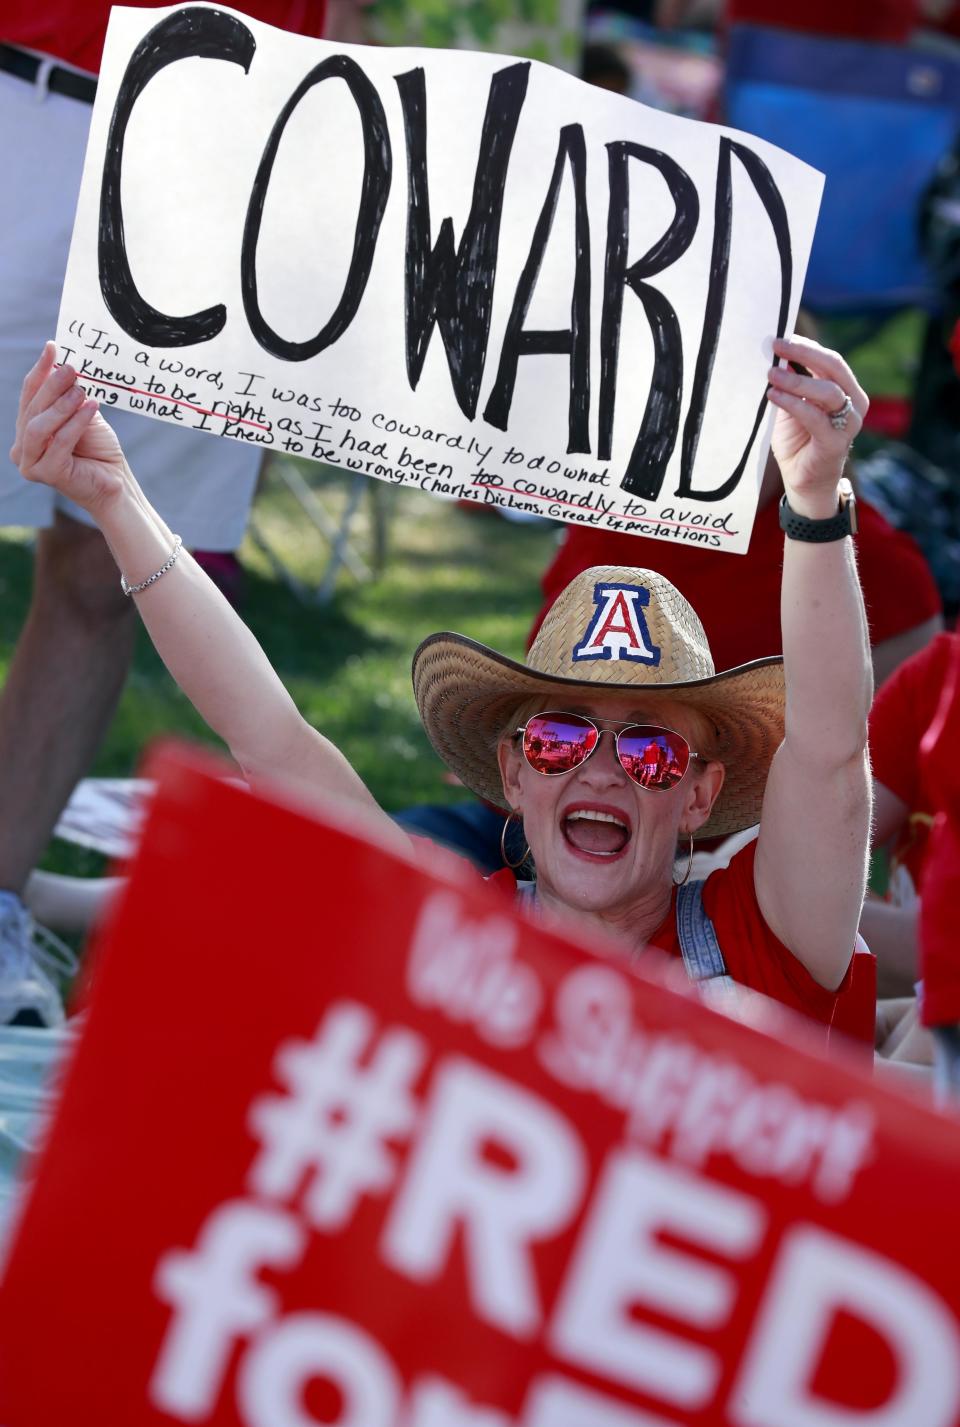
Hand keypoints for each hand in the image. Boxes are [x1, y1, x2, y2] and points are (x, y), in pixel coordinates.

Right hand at [11, 343, 129, 515]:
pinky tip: (91, 407)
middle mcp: (23, 448)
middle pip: (32, 409)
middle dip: (51, 386)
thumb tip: (64, 362)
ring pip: (38, 426)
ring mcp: (31, 463)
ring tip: (81, 391)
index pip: (29, 395)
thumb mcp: (82, 415)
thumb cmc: (99, 449)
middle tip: (70, 369)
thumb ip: (69, 395)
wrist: (116, 482)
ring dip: (60, 406)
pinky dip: (75, 423)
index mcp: (27, 430)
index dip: (40, 371)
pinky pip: (58, 443)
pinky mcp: (47, 474)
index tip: (52, 347)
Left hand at [766, 335, 867, 517]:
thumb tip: (776, 354)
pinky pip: (815, 417)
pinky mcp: (837, 442)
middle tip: (776, 345)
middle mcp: (854, 403)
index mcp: (845, 390)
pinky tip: (774, 395)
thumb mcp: (792, 406)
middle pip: (833, 367)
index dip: (807, 346)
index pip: (830, 360)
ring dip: (797, 379)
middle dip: (804, 353)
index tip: (780, 337)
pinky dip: (793, 403)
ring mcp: (849, 423)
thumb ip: (790, 384)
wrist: (804, 482)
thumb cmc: (798, 442)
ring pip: (827, 391)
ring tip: (771, 374)